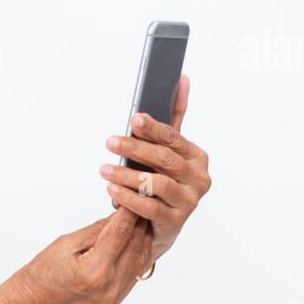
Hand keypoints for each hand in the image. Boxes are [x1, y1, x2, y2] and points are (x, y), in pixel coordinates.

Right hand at [7, 206, 154, 303]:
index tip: (134, 193)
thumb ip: (96, 230)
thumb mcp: (66, 244)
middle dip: (140, 219)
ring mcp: (115, 294)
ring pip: (142, 256)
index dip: (129, 210)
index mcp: (95, 270)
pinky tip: (137, 235)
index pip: (120, 232)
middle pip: (136, 244)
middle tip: (140, 198)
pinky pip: (136, 269)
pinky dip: (139, 249)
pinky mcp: (116, 296)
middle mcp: (110, 285)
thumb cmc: (41, 274)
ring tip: (140, 213)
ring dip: (143, 234)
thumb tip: (119, 215)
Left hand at [100, 75, 211, 262]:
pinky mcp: (175, 222)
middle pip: (164, 159)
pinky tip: (111, 189)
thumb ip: (174, 117)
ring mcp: (188, 202)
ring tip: (104, 170)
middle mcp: (198, 178)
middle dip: (135, 148)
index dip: (154, 128)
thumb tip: (180, 79)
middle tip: (110, 141)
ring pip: (156, 184)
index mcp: (197, 157)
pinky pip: (149, 208)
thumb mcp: (170, 150)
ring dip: (127, 175)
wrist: (162, 225)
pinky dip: (128, 198)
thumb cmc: (164, 180)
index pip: (174, 138)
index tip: (134, 119)